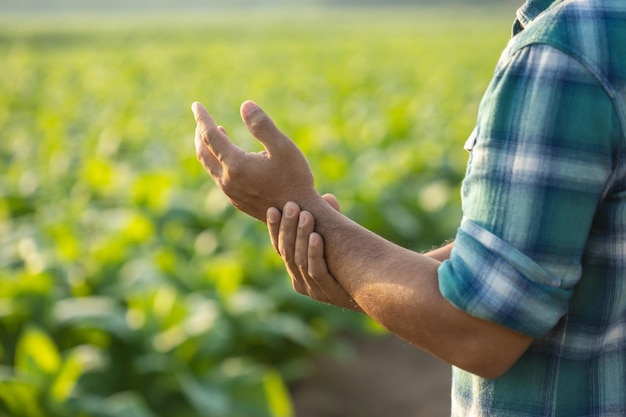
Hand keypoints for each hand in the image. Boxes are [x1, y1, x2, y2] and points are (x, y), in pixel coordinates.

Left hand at [193, 101, 318, 220]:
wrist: (299, 214)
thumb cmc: (295, 178)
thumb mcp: (283, 147)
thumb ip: (262, 125)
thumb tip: (245, 105)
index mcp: (236, 165)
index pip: (210, 136)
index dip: (202, 119)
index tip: (196, 105)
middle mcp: (228, 181)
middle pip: (203, 153)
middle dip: (200, 134)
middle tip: (201, 119)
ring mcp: (231, 193)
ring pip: (210, 167)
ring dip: (208, 149)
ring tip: (217, 134)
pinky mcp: (237, 201)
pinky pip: (219, 178)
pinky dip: (217, 162)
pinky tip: (230, 159)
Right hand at [267, 195, 361, 311]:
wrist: (386, 288)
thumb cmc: (360, 259)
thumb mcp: (342, 238)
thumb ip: (332, 220)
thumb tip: (327, 196)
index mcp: (299, 269)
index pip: (280, 248)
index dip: (275, 229)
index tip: (273, 209)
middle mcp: (303, 283)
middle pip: (288, 254)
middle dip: (288, 228)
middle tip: (291, 206)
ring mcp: (316, 291)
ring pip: (300, 262)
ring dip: (301, 236)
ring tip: (305, 215)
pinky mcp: (331, 294)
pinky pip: (317, 271)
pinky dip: (315, 253)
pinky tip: (317, 236)